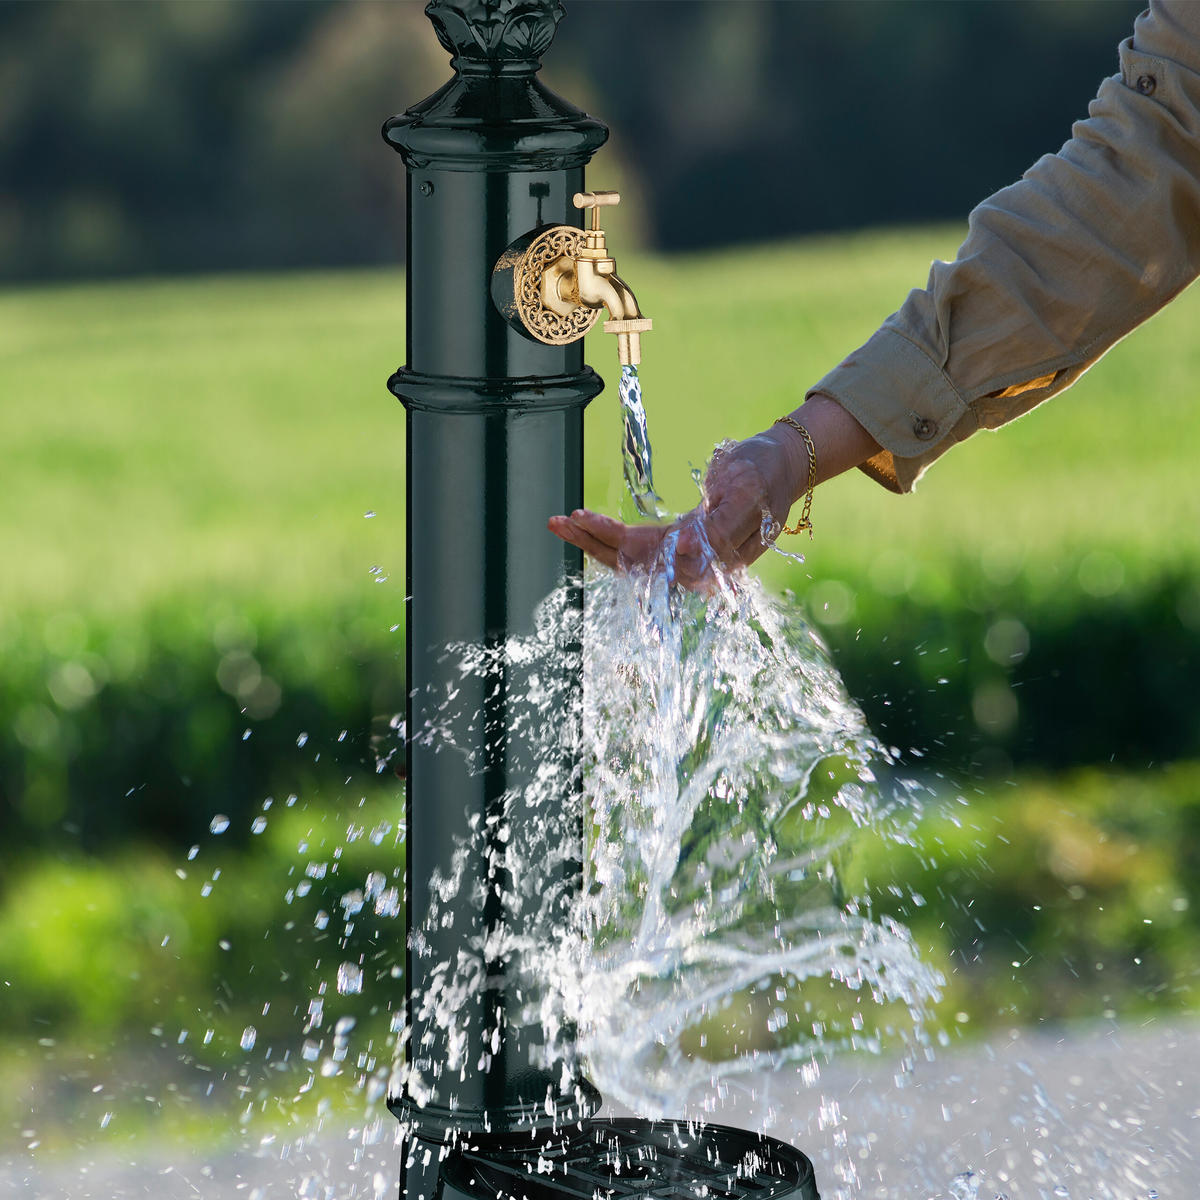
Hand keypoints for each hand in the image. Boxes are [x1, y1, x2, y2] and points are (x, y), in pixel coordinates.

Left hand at [549, 394, 881, 586]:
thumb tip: (682, 554)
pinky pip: (640, 547)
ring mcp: (688, 555)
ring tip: (560, 523)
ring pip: (633, 557)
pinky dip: (611, 537)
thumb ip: (718, 529)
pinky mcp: (683, 541)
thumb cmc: (764, 474)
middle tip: (557, 522)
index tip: (580, 519)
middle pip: (635, 562)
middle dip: (593, 543)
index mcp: (712, 556)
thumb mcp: (746, 493)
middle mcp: (696, 563)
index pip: (650, 556)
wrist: (782, 465)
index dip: (612, 540)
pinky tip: (586, 527)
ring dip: (595, 542)